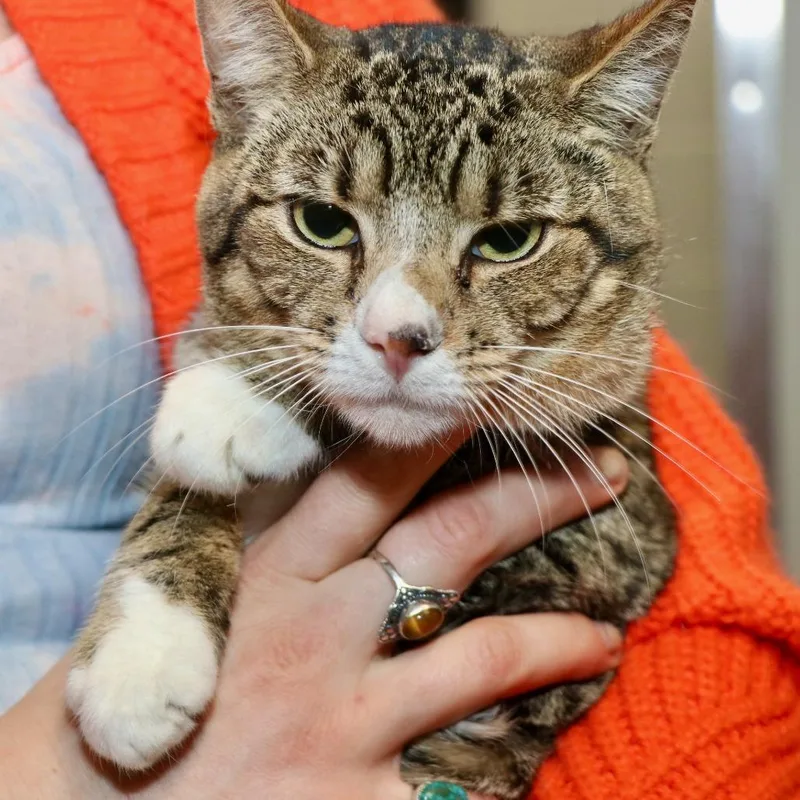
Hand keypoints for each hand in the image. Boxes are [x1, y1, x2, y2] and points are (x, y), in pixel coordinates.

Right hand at [0, 440, 627, 799]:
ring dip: (557, 639)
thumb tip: (335, 513)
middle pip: (452, 543)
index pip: (368, 481)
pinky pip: (460, 790)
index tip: (492, 402)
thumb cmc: (131, 707)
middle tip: (600, 473)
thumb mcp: (190, 606)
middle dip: (534, 499)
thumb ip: (262, 555)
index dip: (439, 436)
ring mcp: (344, 726)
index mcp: (271, 575)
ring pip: (484, 659)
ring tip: (607, 637)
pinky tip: (536, 770)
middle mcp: (318, 636)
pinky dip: (501, 780)